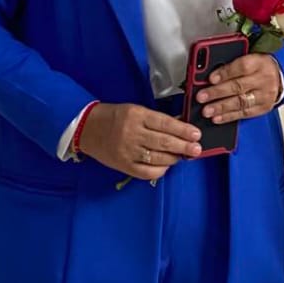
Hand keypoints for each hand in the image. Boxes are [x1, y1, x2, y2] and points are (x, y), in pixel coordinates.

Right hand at [78, 103, 201, 181]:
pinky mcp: (124, 165)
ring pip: (158, 158)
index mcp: (136, 115)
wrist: (87, 128)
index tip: (196, 134)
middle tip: (197, 149)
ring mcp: (127, 151)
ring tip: (183, 156)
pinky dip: (161, 170)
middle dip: (184, 146)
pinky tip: (167, 165)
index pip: (165, 123)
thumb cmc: (114, 117)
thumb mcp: (135, 110)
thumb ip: (156, 120)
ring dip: (174, 158)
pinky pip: (147, 172)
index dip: (183, 130)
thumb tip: (180, 127)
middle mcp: (132, 133)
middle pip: (164, 142)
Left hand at [195, 53, 283, 124]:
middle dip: (217, 93)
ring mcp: (264, 95)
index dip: (225, 73)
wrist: (279, 76)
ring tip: (207, 111)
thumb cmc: (258, 66)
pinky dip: (229, 116)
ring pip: (241, 102)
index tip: (210, 78)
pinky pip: (245, 113)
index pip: (241, 66)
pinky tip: (218, 118)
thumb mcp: (247, 57)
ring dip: (221, 107)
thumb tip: (206, 73)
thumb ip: (229, 63)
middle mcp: (263, 79)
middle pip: (238, 86)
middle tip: (202, 97)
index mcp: (258, 62)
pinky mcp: (263, 107)